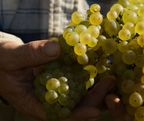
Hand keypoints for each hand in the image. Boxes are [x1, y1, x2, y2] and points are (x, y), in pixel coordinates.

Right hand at [0, 38, 115, 120]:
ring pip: (77, 93)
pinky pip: (74, 79)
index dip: (77, 115)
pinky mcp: (57, 76)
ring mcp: (53, 87)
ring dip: (94, 88)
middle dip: (93, 99)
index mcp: (32, 102)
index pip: (57, 114)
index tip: (95, 112)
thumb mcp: (10, 56)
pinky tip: (99, 67)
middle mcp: (46, 97)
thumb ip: (31, 54)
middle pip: (73, 105)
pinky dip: (87, 75)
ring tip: (111, 78)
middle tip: (110, 86)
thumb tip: (57, 48)